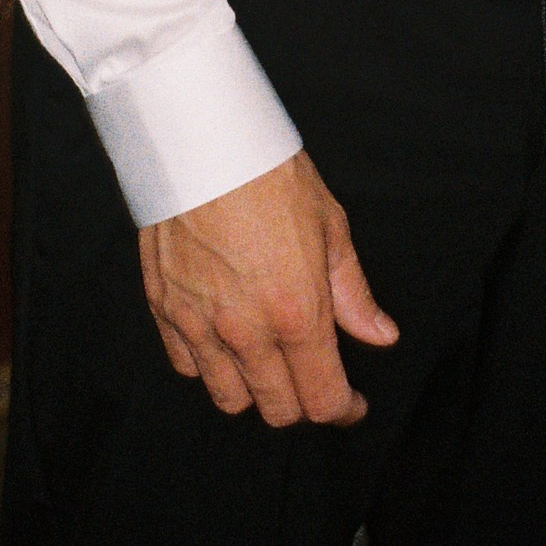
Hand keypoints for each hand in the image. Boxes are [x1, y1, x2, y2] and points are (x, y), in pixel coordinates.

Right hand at [138, 148, 396, 428]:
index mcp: (296, 312)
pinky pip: (186, 364)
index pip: (323, 400)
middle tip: (311, 376)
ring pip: (228, 397)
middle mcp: (246, 329)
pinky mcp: (164, 305)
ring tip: (265, 359)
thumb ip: (354, 294)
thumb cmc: (269, 172)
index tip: (351, 402)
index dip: (344, 409)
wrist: (201, 136)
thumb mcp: (330, 227)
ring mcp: (199, 321)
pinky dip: (207, 362)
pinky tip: (223, 337)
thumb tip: (381, 335)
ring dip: (253, 389)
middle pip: (278, 409)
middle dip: (302, 402)